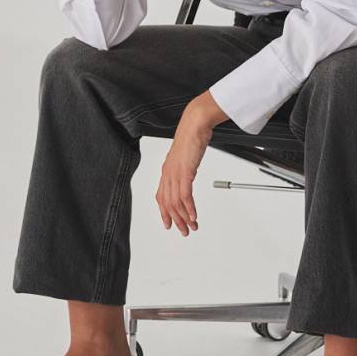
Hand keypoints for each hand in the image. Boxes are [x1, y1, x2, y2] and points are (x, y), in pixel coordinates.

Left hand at [156, 92, 228, 236]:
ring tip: (192, 226)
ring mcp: (175, 173)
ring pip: (176, 203)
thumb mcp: (186, 156)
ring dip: (185, 217)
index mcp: (167, 171)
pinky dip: (189, 208)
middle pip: (168, 204)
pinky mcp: (184, 172)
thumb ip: (184, 167)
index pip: (161, 197)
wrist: (195, 124)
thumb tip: (187, 175)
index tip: (170, 224)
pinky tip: (194, 215)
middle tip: (184, 231)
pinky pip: (185, 195)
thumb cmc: (192, 136)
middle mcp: (168, 174)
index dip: (164, 213)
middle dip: (176, 220)